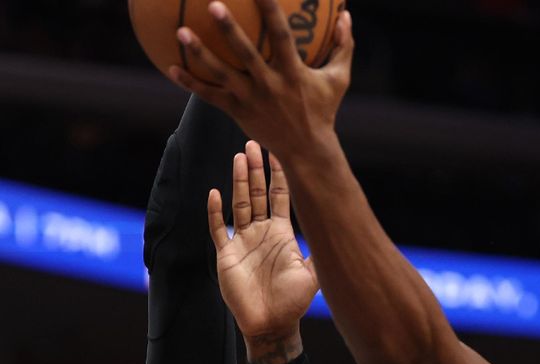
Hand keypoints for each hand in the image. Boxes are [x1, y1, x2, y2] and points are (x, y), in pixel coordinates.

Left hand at [169, 0, 353, 158]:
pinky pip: (210, 96)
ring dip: (200, 54)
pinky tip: (170, 67)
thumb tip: (347, 15)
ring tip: (181, 32)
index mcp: (293, 73)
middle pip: (245, 53)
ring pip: (221, 74)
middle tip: (213, 4)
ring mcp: (251, 100)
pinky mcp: (238, 113)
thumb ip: (343, 47)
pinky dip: (190, 83)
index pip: (282, 35)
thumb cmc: (323, 111)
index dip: (271, 10)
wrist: (307, 151)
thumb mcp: (338, 80)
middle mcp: (270, 85)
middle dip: (229, 28)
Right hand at [208, 141, 317, 361]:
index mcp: (282, 233)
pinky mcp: (226, 254)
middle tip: (254, 144)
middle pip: (257, 193)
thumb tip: (342, 230)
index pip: (281, 196)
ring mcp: (243, 241)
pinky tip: (215, 193)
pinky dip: (216, 212)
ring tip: (239, 158)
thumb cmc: (293, 302)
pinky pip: (218, 229)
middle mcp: (262, 232)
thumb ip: (322, 251)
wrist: (271, 324)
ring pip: (240, 204)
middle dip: (256, 169)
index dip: (281, 175)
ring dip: (238, 182)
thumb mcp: (314, 274)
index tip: (281, 151)